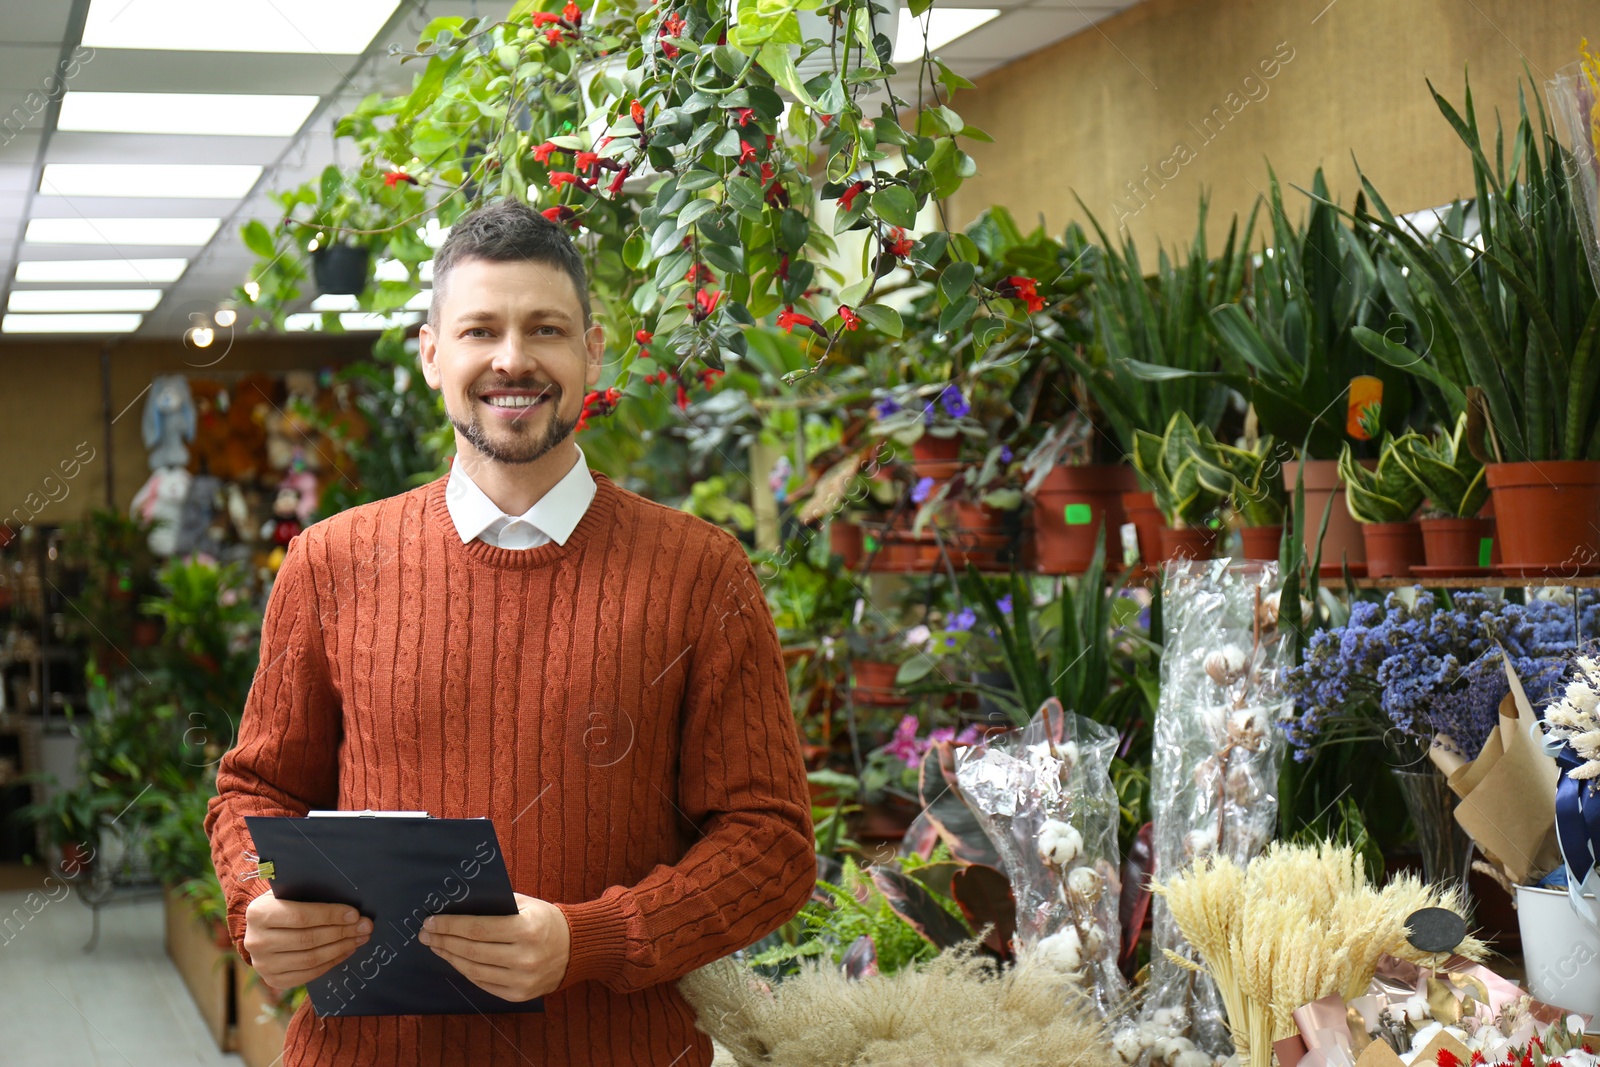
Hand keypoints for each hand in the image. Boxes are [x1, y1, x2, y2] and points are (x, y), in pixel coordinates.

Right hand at [243, 888, 371, 990]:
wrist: (260, 930)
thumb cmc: (282, 905)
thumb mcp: (288, 892)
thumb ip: (309, 893)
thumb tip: (347, 901)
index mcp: (258, 913)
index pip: (301, 917)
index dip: (330, 916)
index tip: (354, 914)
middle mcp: (256, 941)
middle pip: (308, 939)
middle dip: (341, 932)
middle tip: (365, 926)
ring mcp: (263, 964)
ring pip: (310, 959)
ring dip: (340, 948)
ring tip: (360, 938)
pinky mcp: (272, 980)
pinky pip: (308, 974)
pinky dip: (331, 963)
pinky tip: (346, 951)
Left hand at [418, 892, 570, 1001]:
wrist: (575, 948)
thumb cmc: (546, 921)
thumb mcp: (526, 904)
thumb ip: (496, 904)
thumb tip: (458, 904)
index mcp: (527, 929)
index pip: (477, 928)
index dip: (450, 925)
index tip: (431, 921)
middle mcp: (524, 957)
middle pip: (471, 950)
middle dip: (444, 941)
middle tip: (426, 934)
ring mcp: (522, 979)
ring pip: (473, 970)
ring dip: (450, 957)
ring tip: (436, 946)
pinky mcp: (519, 995)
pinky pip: (483, 984)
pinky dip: (465, 971)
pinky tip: (455, 959)